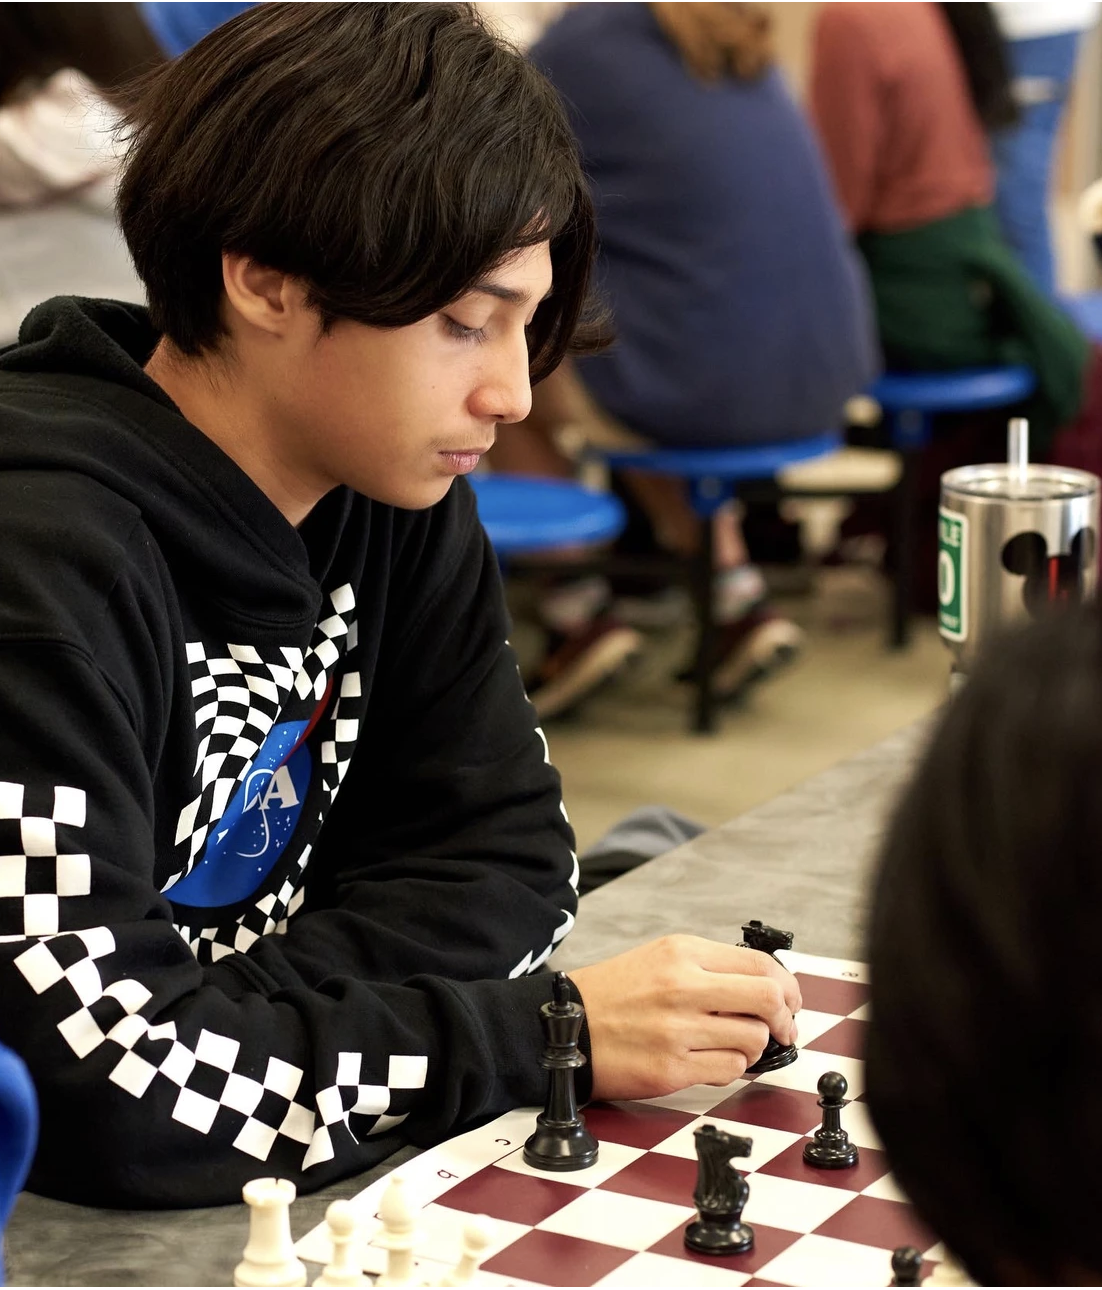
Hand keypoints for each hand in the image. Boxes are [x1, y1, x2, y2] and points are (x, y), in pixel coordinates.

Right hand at [568, 934, 801, 1100]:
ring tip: (731, 1044)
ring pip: (753, 1039)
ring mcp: (676, 1029)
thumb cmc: (614, 994)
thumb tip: (767, 988)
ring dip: (752, 1047)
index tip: (789, 1002)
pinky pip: (729, 1070)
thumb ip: (710, 968)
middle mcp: (682, 986)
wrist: (565, 1026)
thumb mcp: (660, 958)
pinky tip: (711, 1060)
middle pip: (768, 999)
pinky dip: (730, 1068)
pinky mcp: (670, 1068)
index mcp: (682, 953)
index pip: (760, 965)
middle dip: (785, 1018)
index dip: (787, 987)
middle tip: (782, 1029)